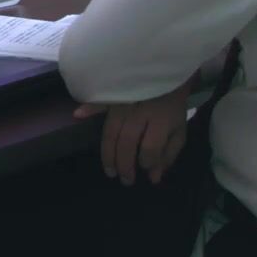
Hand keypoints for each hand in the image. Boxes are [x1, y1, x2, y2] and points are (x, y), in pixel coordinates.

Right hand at [74, 75, 194, 185]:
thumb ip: (168, 154)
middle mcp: (141, 112)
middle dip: (125, 164)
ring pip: (111, 130)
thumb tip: (153, 178)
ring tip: (109, 171)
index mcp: (161, 120)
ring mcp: (125, 104)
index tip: (144, 169)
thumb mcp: (179, 131)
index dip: (146, 161)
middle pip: (128, 141)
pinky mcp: (114, 96)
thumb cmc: (172, 107)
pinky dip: (89, 107)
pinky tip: (78, 115)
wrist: (168, 76)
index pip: (150, 146)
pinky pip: (99, 102)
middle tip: (124, 180)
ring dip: (107, 153)